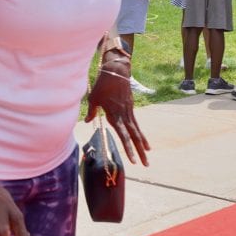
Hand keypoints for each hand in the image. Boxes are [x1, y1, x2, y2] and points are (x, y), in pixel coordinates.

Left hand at [85, 50, 150, 164]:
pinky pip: (136, 124)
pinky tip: (144, 142)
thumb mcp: (93, 98)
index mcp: (115, 115)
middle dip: (140, 152)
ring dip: (143, 145)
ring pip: (137, 131)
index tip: (132, 160)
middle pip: (134, 137)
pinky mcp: (131, 107)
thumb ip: (92, 112)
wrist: (116, 71)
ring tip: (147, 156)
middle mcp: (124, 115)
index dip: (128, 149)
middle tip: (146, 165)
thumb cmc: (102, 84)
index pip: (123, 136)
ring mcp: (129, 111)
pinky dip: (140, 134)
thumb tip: (88, 121)